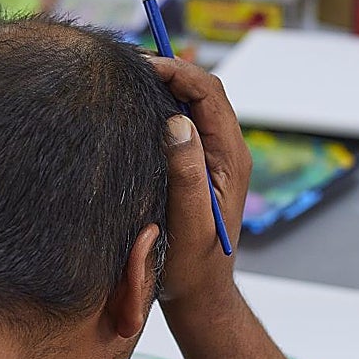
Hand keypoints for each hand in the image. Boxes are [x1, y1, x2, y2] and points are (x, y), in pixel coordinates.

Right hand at [147, 57, 251, 311]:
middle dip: (170, 69)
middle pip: (203, 90)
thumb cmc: (193, 267)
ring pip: (193, 103)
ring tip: (128, 78)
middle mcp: (226, 151)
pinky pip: (185, 122)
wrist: (200, 294)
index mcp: (230, 157)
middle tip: (128, 64)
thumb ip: (186, 172)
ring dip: (165, 86)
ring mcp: (214, 157)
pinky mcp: (199, 165)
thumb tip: (177, 120)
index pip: (209, 93)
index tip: (141, 64)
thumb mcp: (188, 221)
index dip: (177, 70)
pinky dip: (161, 106)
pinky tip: (135, 109)